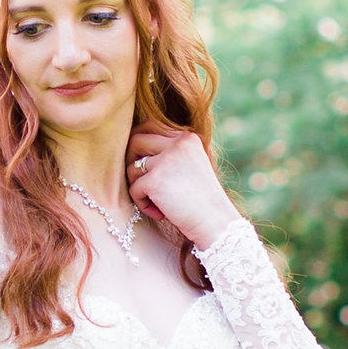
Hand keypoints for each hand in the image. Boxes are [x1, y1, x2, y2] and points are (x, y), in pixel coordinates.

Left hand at [125, 126, 239, 253]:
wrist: (216, 223)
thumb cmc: (202, 200)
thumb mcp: (192, 165)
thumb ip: (171, 152)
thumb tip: (134, 145)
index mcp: (187, 137)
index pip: (150, 125)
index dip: (140, 144)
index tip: (142, 163)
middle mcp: (177, 143)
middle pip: (136, 139)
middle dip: (131, 160)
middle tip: (141, 180)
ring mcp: (166, 160)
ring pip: (132, 167)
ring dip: (138, 186)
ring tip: (156, 202)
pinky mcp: (155, 180)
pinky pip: (134, 189)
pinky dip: (142, 204)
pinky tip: (159, 213)